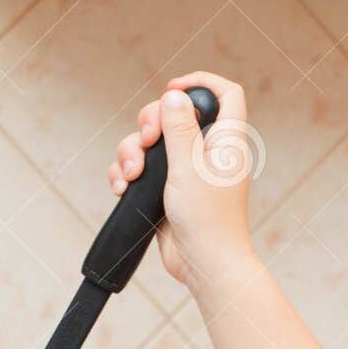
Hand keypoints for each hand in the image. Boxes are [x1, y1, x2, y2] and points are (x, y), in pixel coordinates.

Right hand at [108, 72, 256, 289]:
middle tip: (148, 140)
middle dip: (151, 121)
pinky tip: (123, 187)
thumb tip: (174, 95)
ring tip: (132, 175)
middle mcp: (206, 152)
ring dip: (133, 152)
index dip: (201, 83)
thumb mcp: (189, 167)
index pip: (225, 94)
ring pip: (152, 142)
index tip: (173, 89)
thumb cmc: (207, 221)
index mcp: (225, 141)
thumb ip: (180, 128)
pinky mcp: (166, 189)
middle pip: (175, 113)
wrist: (203, 265)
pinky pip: (141, 168)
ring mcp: (185, 171)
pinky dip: (128, 172)